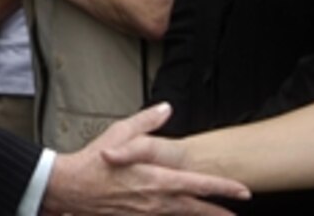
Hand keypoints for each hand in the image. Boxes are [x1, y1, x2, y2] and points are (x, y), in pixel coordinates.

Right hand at [45, 103, 250, 214]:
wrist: (70, 188)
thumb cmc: (93, 161)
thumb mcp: (120, 133)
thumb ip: (146, 121)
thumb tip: (166, 108)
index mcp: (155, 178)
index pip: (198, 184)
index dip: (223, 188)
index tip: (243, 190)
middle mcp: (155, 199)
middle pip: (196, 207)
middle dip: (219, 211)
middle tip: (237, 213)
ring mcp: (146, 212)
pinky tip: (182, 214)